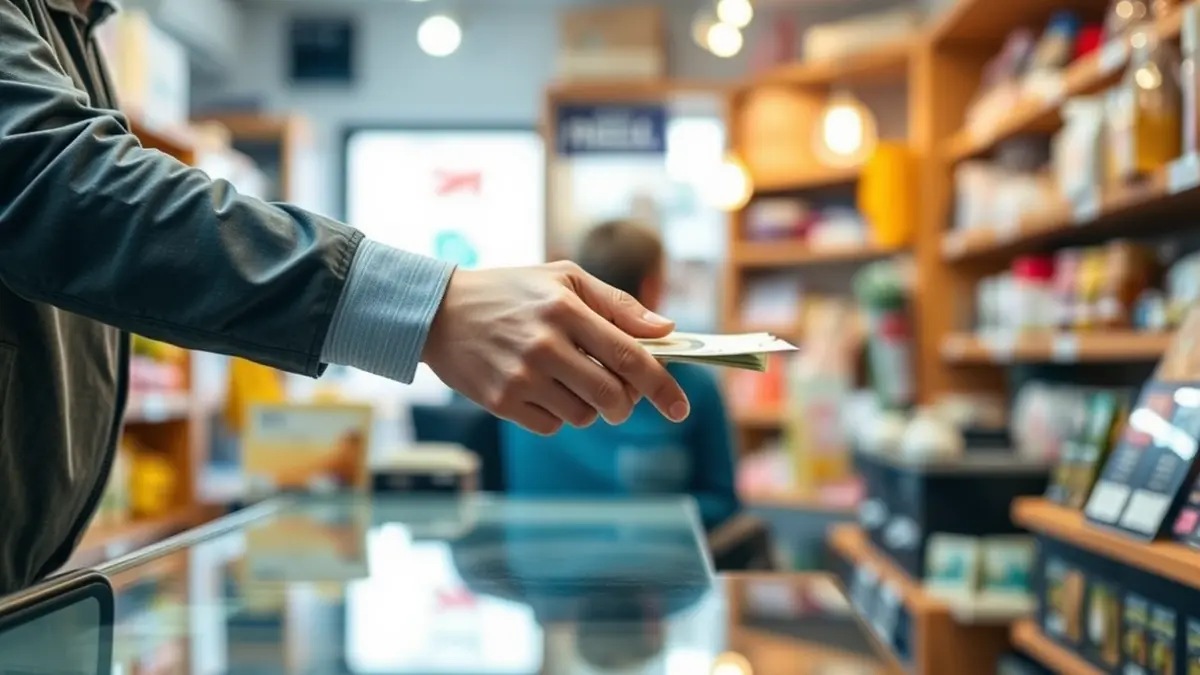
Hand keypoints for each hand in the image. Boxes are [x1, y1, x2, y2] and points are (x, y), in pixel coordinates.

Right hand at [421, 261, 689, 434]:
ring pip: (583, 416)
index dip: (662, 386)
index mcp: (565, 309)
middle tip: (621, 397)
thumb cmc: (510, 291)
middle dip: (627, 404)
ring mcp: (521, 376)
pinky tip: (542, 389)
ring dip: (589, 407)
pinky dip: (558, 415)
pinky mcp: (501, 401)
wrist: (439, 312)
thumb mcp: (564, 278)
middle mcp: (545, 345)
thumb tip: (666, 331)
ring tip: (569, 381)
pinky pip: (552, 426)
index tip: (680, 408)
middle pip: (611, 396)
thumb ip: (618, 305)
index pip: (629, 356)